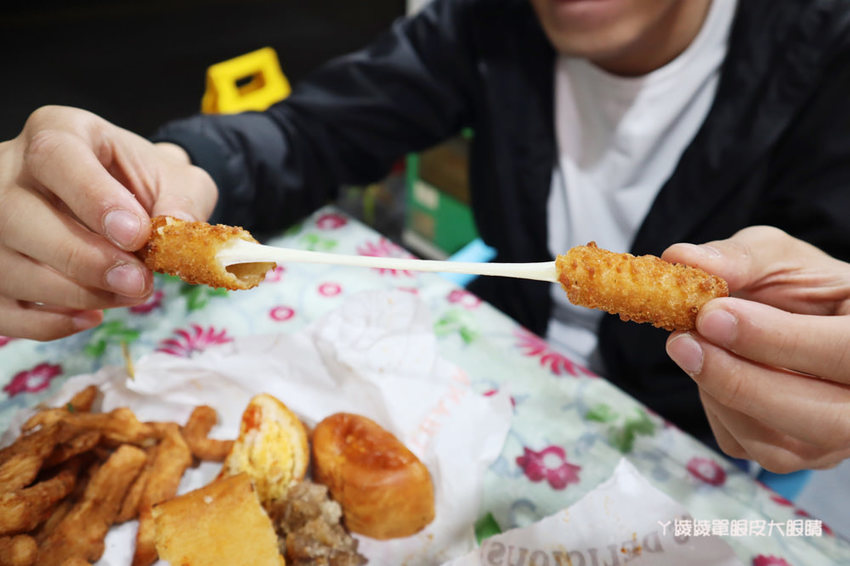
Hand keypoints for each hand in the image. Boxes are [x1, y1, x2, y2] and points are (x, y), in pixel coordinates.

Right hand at [0, 105, 216, 340]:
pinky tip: (92, 316)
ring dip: (72, 293)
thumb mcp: (177, 178)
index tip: (136, 235)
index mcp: (58, 132)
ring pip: (5, 265)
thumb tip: (177, 226)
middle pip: (15, 216)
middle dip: (82, 259)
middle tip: (137, 282)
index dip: (93, 199)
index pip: (56, 156)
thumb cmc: (145, 185)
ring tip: (127, 295)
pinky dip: (47, 322)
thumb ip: (182, 198)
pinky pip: (0, 308)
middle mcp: (9, 172)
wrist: (128, 199)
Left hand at [663, 226, 849, 472]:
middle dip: (742, 381)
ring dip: (721, 395)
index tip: (712, 315)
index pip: (846, 352)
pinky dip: (715, 408)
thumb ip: (739, 257)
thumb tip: (681, 258)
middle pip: (825, 419)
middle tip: (684, 340)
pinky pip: (747, 446)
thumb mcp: (778, 257)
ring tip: (691, 345)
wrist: (799, 321)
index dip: (779, 340)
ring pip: (781, 446)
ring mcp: (838, 438)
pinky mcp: (796, 454)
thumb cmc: (800, 288)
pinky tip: (710, 369)